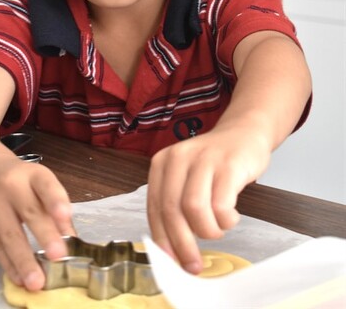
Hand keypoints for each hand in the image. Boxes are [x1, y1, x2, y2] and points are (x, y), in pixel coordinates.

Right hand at [0, 153, 74, 290]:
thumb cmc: (20, 180)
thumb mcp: (40, 183)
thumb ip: (55, 207)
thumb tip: (70, 238)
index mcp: (33, 174)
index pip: (46, 185)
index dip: (56, 200)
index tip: (66, 216)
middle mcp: (12, 187)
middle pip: (30, 212)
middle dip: (45, 235)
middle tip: (59, 256)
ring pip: (10, 234)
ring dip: (24, 260)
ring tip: (38, 280)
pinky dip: (9, 265)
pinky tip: (20, 278)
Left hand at [147, 126, 270, 273]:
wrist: (244, 133)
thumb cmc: (214, 164)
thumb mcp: (187, 178)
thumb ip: (176, 206)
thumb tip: (171, 252)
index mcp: (162, 163)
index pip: (155, 208)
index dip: (162, 240)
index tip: (170, 262)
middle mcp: (179, 158)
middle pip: (172, 210)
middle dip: (183, 245)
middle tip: (194, 265)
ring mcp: (204, 159)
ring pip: (194, 209)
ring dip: (207, 231)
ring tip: (217, 230)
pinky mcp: (229, 164)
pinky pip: (221, 205)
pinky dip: (226, 220)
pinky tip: (230, 216)